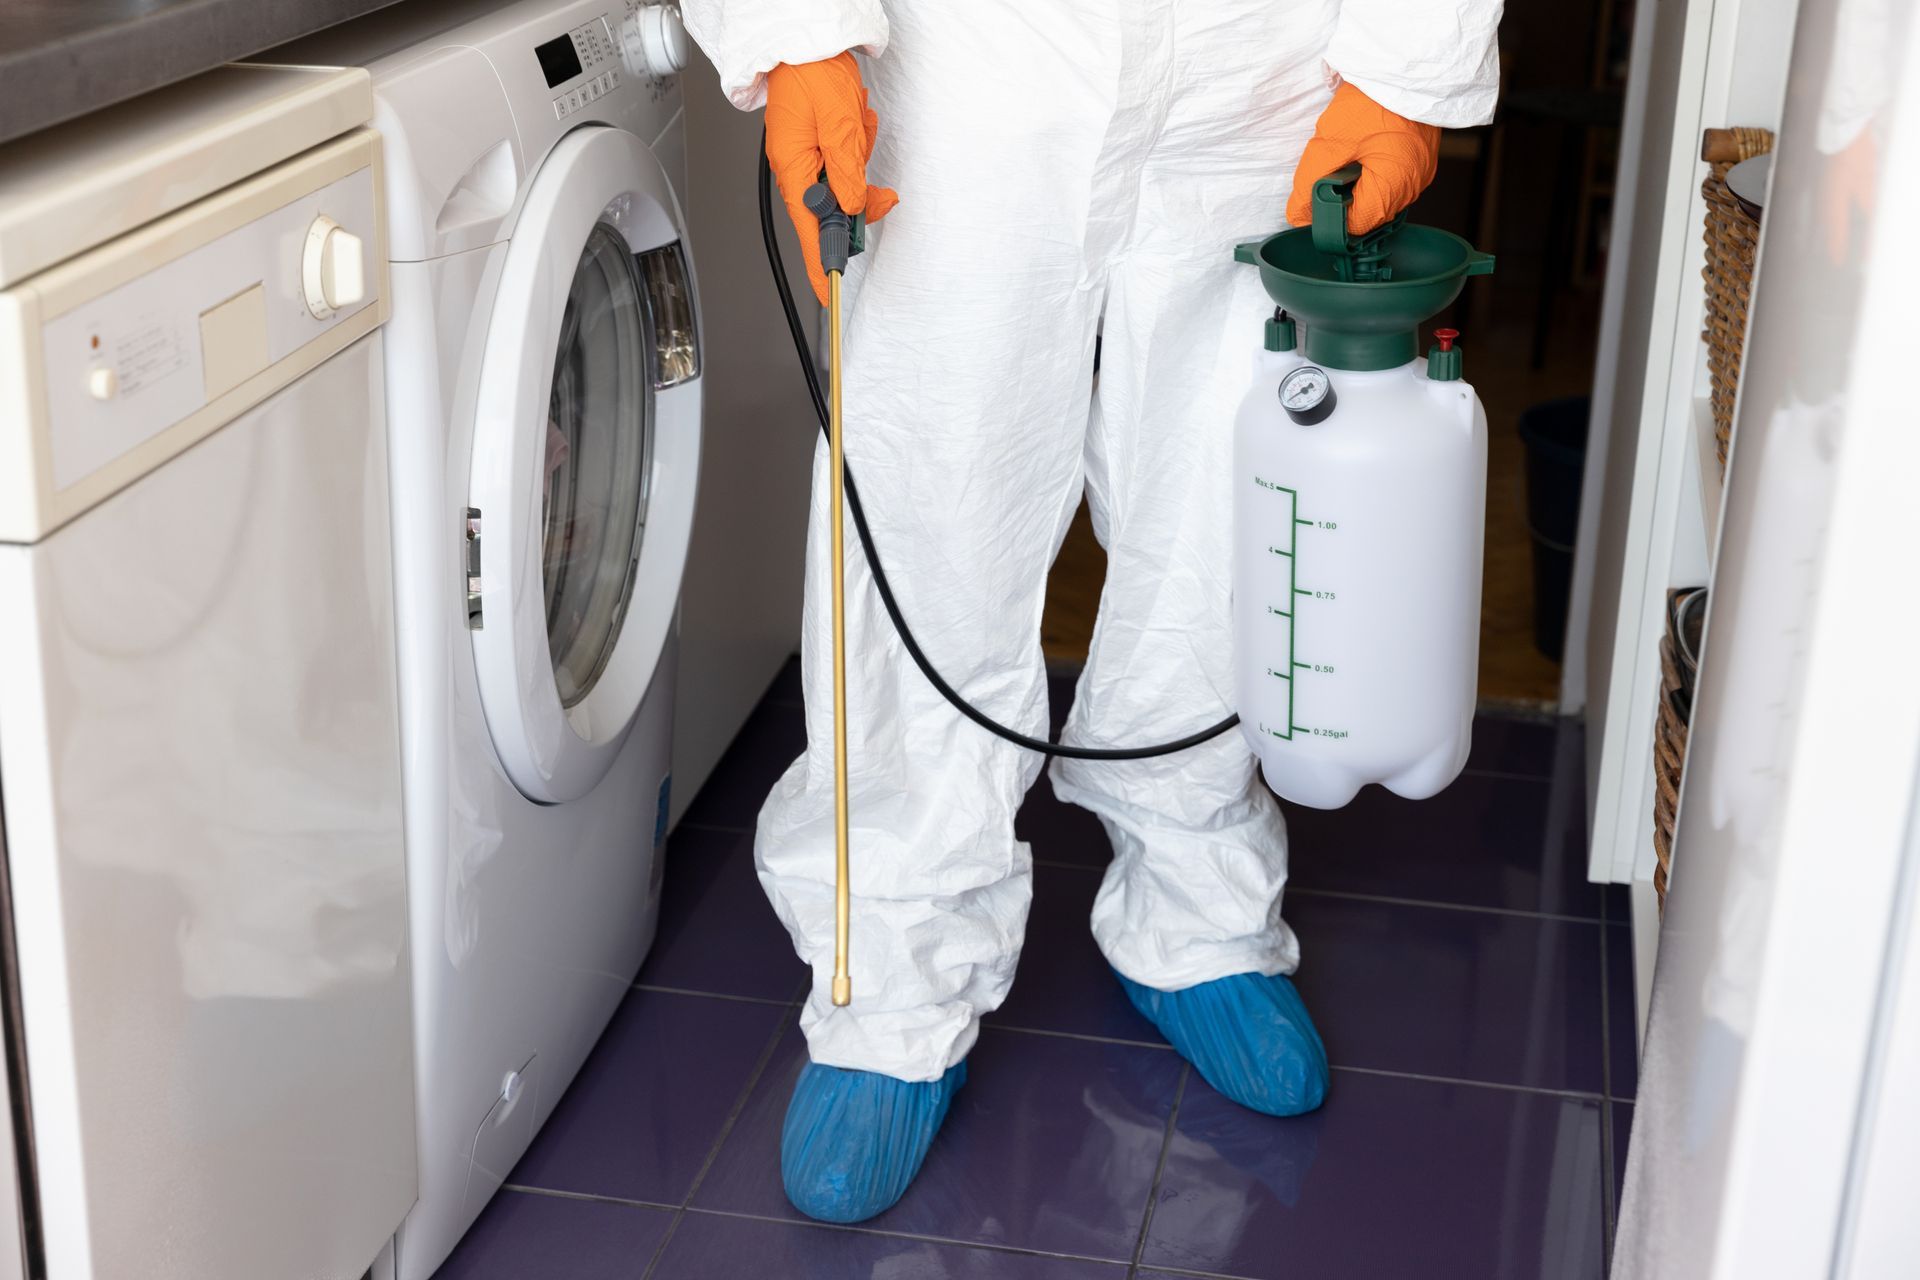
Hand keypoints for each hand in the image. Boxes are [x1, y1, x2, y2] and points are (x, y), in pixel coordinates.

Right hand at [765, 52, 899, 303]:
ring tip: (857, 126)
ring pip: (849, 185)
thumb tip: (852, 204)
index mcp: (793, 169)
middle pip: (836, 210)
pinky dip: (860, 143)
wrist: (807, 43)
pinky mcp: (823, 148)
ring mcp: (810, 159)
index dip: (822, 263)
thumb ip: (846, 167)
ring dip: (861, 159)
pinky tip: (855, 120)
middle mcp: (798, 169)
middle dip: (861, 197)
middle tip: (881, 193)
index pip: (809, 231)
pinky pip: (850, 162)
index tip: (830, 294)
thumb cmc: (811, 73)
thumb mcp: (837, 121)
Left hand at [1286, 82, 1440, 233]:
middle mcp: (1413, 187)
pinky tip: (1364, 147)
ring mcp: (1421, 172)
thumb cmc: (1370, 100)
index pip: (1355, 226)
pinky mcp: (1421, 158)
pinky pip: (1392, 177)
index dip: (1329, 216)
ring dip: (1357, 181)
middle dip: (1343, 196)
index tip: (1314, 196)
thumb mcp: (1329, 144)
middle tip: (1330, 165)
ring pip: (1379, 194)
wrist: (1402, 63)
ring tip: (1349, 151)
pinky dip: (1373, 170)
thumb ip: (1309, 184)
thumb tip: (1299, 215)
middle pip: (1368, 212)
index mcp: (1394, 187)